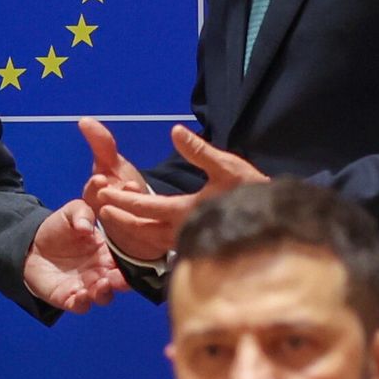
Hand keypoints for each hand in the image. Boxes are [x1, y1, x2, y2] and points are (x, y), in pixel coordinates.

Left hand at [23, 198, 126, 312]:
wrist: (32, 245)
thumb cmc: (58, 228)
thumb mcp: (72, 212)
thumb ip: (82, 213)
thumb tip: (86, 226)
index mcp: (108, 251)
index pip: (126, 258)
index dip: (132, 260)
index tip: (131, 259)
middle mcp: (102, 271)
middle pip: (120, 282)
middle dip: (123, 282)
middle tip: (118, 276)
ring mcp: (87, 286)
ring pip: (104, 296)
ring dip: (104, 293)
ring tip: (101, 284)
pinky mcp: (69, 298)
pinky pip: (80, 305)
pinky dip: (82, 302)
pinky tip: (80, 293)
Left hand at [80, 118, 267, 261]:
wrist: (278, 219)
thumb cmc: (252, 191)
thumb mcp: (227, 166)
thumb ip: (199, 151)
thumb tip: (175, 131)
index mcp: (186, 211)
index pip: (146, 206)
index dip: (123, 199)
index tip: (103, 194)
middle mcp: (184, 231)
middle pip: (142, 228)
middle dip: (121, 217)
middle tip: (101, 208)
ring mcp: (190, 242)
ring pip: (152, 240)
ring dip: (133, 229)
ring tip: (118, 219)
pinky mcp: (198, 247)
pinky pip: (166, 246)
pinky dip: (150, 239)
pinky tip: (146, 231)